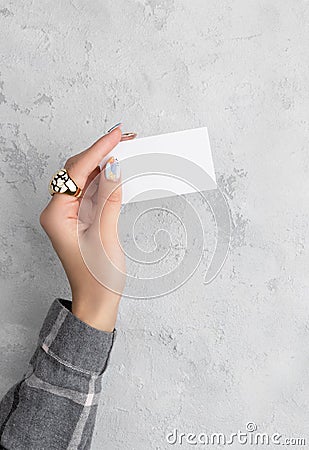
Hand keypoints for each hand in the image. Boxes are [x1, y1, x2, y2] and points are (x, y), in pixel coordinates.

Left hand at [40, 125, 130, 330]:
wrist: (96, 300)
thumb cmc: (97, 277)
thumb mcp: (105, 235)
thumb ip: (108, 199)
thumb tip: (114, 168)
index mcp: (57, 215)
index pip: (77, 172)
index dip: (99, 150)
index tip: (117, 135)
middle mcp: (58, 211)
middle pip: (77, 170)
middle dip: (101, 152)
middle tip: (125, 138)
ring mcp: (69, 214)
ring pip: (85, 178)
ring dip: (104, 163)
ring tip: (125, 149)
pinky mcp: (80, 218)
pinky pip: (91, 191)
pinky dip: (105, 179)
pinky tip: (117, 171)